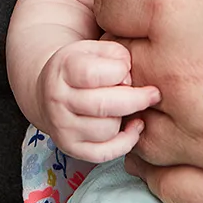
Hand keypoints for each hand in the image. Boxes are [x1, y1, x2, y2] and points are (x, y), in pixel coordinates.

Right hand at [35, 39, 161, 160]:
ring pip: (107, 130)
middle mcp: (58, 100)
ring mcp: (62, 127)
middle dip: (136, 100)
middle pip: (103, 106)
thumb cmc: (82, 66)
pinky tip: (133, 126)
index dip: (120, 71)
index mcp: (63, 69)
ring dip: (125, 118)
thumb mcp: (96, 48)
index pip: (93, 74)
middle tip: (152, 94)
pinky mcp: (71, 148)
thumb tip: (131, 81)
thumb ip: (118, 55)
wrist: (51, 90)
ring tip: (127, 107)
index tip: (129, 71)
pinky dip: (125, 142)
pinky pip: (105, 153)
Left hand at [98, 0, 202, 202]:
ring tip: (190, 83)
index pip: (106, 6)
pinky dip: (168, 165)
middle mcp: (178, 77)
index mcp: (171, 6)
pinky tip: (194, 134)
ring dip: (150, 106)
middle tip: (179, 37)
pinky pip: (169, 188)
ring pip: (135, 129)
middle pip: (115, 69)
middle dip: (136, 47)